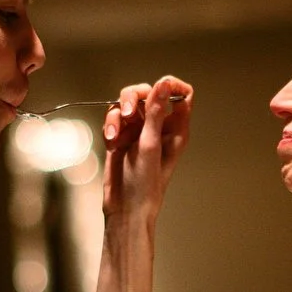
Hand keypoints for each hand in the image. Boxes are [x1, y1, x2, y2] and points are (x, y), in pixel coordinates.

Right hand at [102, 75, 193, 222]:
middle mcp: (159, 126)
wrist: (124, 208)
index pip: (181, 93)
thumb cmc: (145, 184)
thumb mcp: (150, 146)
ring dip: (118, 115)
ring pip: (127, 104)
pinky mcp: (121, 136)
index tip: (157, 87)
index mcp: (176, 128)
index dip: (170, 85)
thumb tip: (164, 83)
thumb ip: (155, 113)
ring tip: (113, 135)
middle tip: (128, 113)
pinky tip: (110, 142)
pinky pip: (114, 118)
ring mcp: (139, 131)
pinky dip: (110, 126)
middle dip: (134, 98)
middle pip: (148, 92)